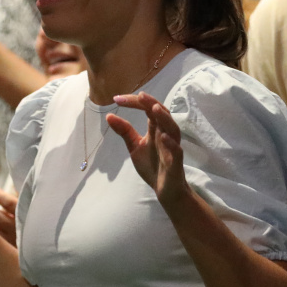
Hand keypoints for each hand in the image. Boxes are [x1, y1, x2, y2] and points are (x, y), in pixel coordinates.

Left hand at [108, 91, 190, 208]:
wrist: (165, 190)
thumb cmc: (152, 166)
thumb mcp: (134, 146)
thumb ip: (124, 131)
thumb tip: (109, 116)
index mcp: (156, 128)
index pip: (147, 109)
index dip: (134, 102)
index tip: (116, 99)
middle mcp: (165, 134)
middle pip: (162, 113)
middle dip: (151, 103)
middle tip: (139, 95)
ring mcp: (172, 147)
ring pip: (172, 128)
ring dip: (164, 117)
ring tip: (153, 108)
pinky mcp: (176, 162)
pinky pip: (177, 150)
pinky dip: (171, 143)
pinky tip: (163, 136)